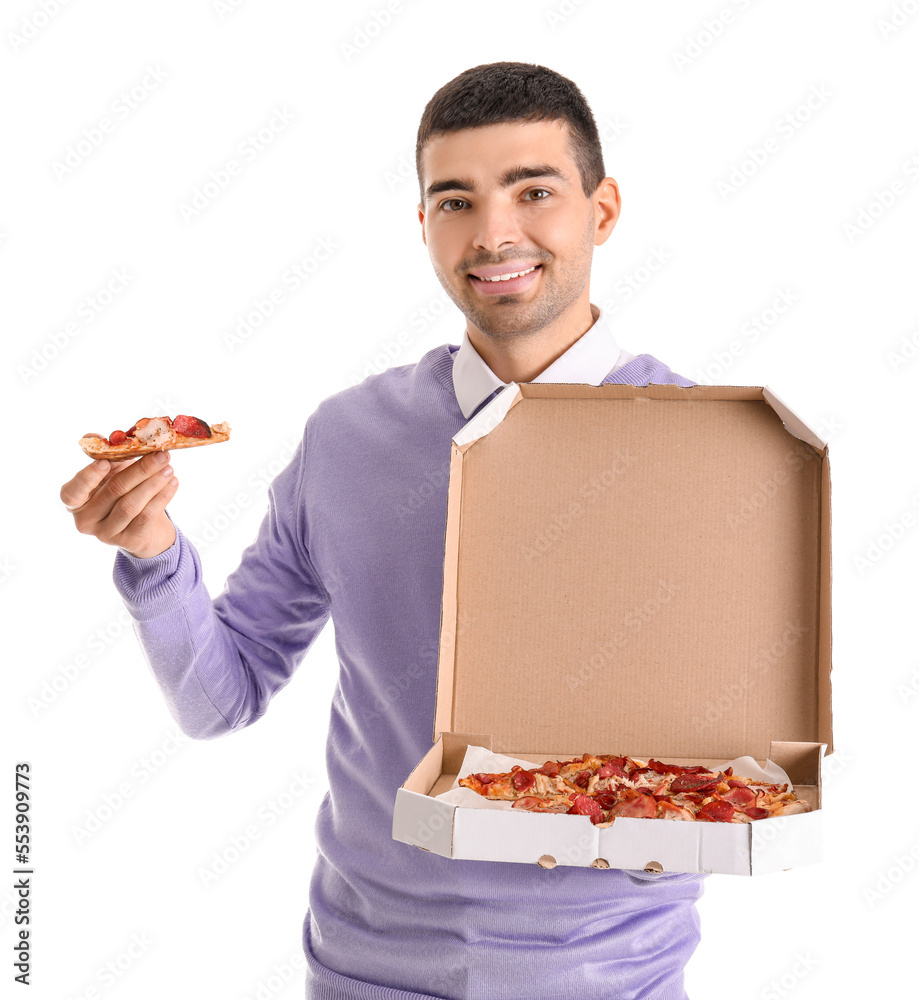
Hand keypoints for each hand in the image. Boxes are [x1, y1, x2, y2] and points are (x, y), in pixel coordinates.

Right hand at [60, 451, 178, 558]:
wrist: (142, 526)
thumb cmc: (121, 492)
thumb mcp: (110, 473)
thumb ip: (103, 454)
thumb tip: (92, 436)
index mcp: (74, 501)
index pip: (72, 492)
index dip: (88, 477)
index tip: (106, 462)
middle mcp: (86, 520)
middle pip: (113, 492)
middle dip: (139, 470)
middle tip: (161, 455)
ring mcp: (106, 534)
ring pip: (131, 505)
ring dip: (153, 483)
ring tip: (169, 468)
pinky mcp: (128, 541)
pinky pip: (146, 517)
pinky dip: (162, 497)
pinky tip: (172, 482)